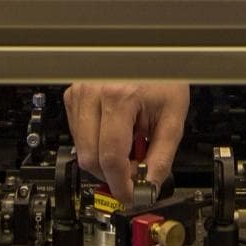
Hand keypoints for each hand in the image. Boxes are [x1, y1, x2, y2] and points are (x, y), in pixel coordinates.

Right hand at [62, 81, 190, 201]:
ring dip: (104, 158)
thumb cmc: (163, 73)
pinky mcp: (73, 96)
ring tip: (130, 144)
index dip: (121, 184)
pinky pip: (78, 134)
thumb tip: (149, 187)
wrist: (151, 50)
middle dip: (112, 174)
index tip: (131, 196)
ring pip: (81, 149)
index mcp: (119, 96)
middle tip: (135, 171)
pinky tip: (116, 133)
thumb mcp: (173, 115)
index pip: (111, 157)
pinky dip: (96, 143)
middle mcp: (92, 94)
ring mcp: (79, 93)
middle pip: (90, 158)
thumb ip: (161, 156)